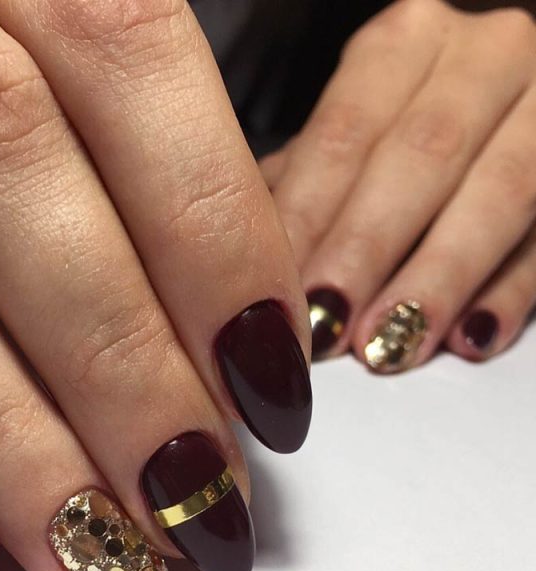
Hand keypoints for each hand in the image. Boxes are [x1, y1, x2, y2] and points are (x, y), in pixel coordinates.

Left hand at [261, 0, 535, 371]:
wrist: (497, 110)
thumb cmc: (398, 136)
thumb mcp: (346, 142)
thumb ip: (302, 186)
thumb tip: (241, 260)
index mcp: (406, 44)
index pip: (345, 133)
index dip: (310, 219)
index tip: (275, 292)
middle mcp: (484, 56)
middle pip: (422, 156)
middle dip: (368, 252)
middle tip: (328, 329)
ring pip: (501, 191)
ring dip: (436, 280)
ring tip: (388, 347)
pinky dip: (511, 291)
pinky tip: (469, 339)